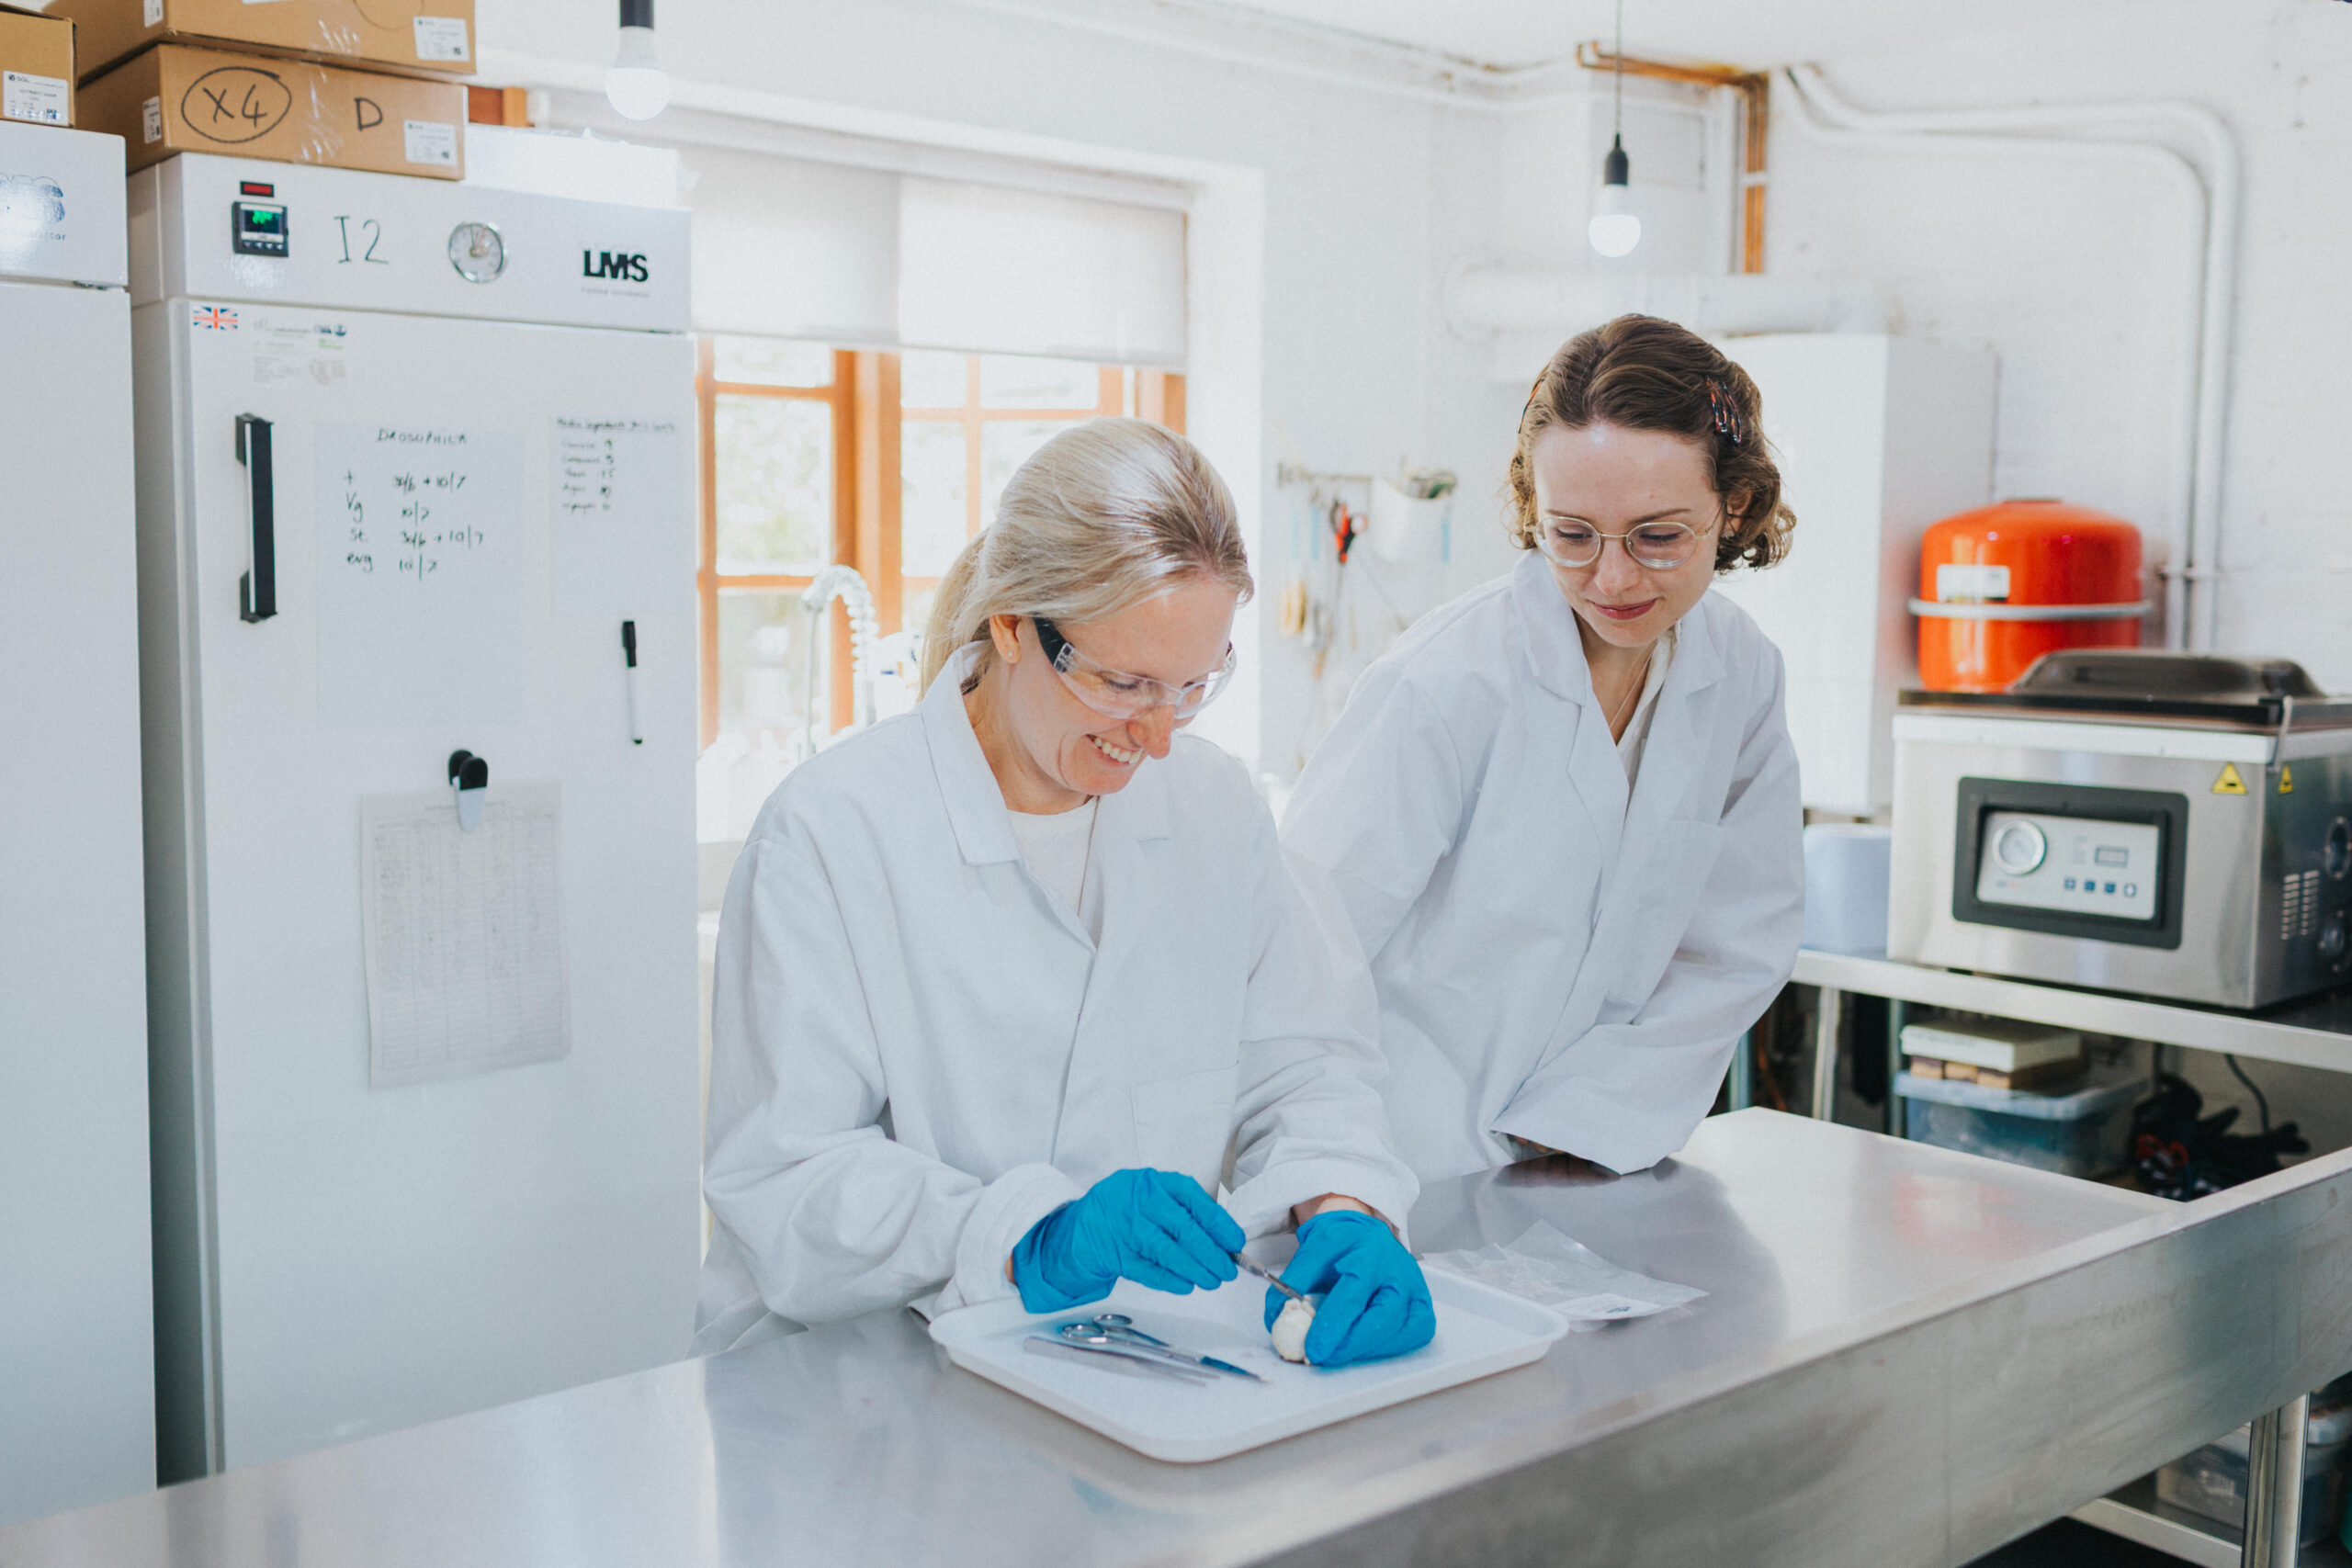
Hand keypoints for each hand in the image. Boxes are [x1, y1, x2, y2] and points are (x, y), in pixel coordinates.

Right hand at [1010, 1169, 1243, 1312]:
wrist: (1080, 1225)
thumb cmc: (1125, 1209)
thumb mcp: (1150, 1194)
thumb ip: (1181, 1209)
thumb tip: (1222, 1240)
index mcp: (1152, 1181)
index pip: (1192, 1198)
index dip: (1218, 1222)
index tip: (1235, 1241)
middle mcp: (1138, 1201)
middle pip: (1183, 1228)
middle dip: (1211, 1252)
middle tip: (1228, 1269)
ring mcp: (1124, 1228)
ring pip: (1167, 1251)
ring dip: (1194, 1269)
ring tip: (1212, 1280)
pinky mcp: (1114, 1254)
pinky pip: (1147, 1270)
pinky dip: (1169, 1280)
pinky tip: (1186, 1285)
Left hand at [1262, 1209, 1435, 1365]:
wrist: (1362, 1231)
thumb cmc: (1338, 1244)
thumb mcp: (1308, 1255)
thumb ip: (1289, 1286)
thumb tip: (1275, 1321)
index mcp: (1367, 1253)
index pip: (1351, 1297)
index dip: (1332, 1328)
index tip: (1312, 1349)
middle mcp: (1397, 1270)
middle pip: (1383, 1318)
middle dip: (1351, 1345)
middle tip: (1325, 1357)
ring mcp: (1414, 1287)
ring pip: (1403, 1330)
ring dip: (1369, 1349)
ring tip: (1341, 1352)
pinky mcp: (1422, 1304)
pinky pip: (1416, 1333)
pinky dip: (1391, 1346)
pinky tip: (1366, 1346)